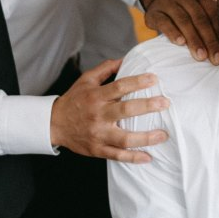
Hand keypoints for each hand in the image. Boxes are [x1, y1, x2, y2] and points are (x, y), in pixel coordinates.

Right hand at [49, 59, 168, 160]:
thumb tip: (125, 59)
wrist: (53, 124)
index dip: (137, 82)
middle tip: (165, 103)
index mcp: (96, 96)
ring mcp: (98, 134)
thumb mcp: (85, 80)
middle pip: (125, 111)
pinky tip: (148, 157)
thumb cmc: (74, 100)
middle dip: (147, 106)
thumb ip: (105, 69)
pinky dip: (133, 158)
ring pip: (124, 139)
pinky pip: (117, 156)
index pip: (119, 87)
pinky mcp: (97, 150)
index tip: (154, 79)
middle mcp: (98, 115)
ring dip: (145, 138)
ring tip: (162, 135)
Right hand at [143, 0, 218, 63]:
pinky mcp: (154, 12)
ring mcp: (168, 1)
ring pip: (183, 21)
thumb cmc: (186, 10)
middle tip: (216, 58)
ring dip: (193, 40)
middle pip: (200, 18)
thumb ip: (213, 21)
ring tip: (201, 56)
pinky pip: (164, 22)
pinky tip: (180, 43)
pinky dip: (172, 33)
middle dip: (209, 40)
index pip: (213, 12)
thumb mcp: (200, 8)